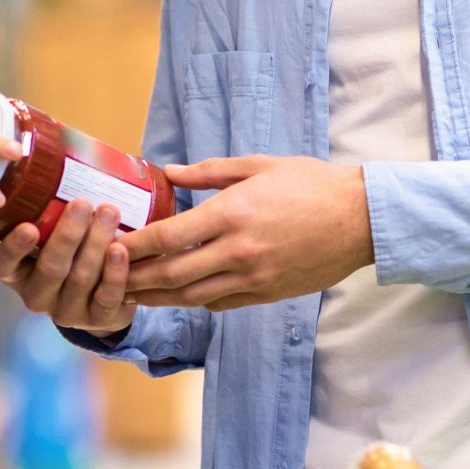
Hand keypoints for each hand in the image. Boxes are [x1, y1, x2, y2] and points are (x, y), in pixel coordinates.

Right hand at [0, 200, 134, 333]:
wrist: (101, 296)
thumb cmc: (72, 251)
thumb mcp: (52, 234)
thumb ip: (49, 210)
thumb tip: (62, 154)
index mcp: (17, 272)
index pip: (3, 264)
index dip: (13, 247)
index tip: (28, 227)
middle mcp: (36, 294)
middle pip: (50, 268)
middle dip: (68, 235)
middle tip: (83, 204)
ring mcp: (66, 311)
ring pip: (80, 279)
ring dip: (95, 244)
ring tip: (109, 214)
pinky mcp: (97, 320)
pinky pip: (106, 297)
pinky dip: (115, 273)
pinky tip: (121, 250)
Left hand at [120, 157, 372, 309]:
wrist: (361, 219)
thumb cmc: (311, 183)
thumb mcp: (259, 165)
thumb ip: (209, 172)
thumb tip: (168, 173)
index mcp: (233, 214)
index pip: (168, 237)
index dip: (134, 245)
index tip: (110, 245)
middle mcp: (239, 251)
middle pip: (173, 275)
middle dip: (136, 278)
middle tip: (108, 277)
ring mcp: (254, 277)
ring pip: (193, 297)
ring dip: (159, 298)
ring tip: (132, 294)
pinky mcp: (268, 293)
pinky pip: (222, 303)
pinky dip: (196, 301)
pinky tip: (180, 296)